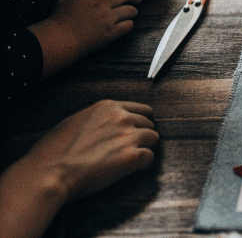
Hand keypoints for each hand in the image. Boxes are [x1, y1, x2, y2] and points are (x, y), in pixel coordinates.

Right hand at [0, 101, 158, 237]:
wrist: (51, 171)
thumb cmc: (56, 150)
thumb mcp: (76, 121)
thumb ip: (99, 118)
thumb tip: (109, 124)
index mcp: (108, 107)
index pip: (142, 109)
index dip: (141, 121)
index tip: (139, 130)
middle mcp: (121, 118)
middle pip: (149, 124)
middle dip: (143, 135)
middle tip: (131, 148)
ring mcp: (128, 136)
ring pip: (153, 139)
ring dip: (144, 148)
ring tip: (130, 159)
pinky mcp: (132, 156)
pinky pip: (149, 157)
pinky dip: (143, 164)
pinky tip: (131, 169)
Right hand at [28, 0, 141, 78]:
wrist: (59, 41)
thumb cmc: (58, 20)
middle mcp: (98, 5)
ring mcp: (106, 19)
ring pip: (129, 10)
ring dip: (133, 10)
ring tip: (133, 11)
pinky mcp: (110, 33)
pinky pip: (128, 25)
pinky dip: (130, 23)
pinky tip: (127, 23)